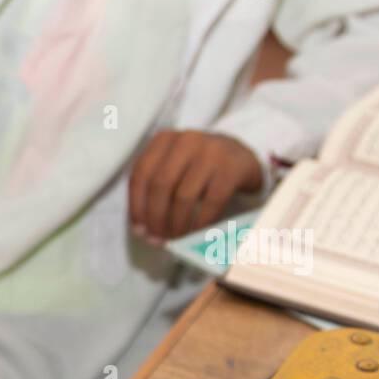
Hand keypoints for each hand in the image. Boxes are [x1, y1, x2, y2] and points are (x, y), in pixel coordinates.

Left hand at [128, 130, 262, 242]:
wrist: (242, 158)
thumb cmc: (198, 169)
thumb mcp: (174, 168)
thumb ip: (154, 190)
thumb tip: (141, 231)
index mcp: (164, 139)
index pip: (141, 175)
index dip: (136, 207)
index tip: (139, 230)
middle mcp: (187, 140)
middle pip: (160, 185)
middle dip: (155, 218)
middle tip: (157, 239)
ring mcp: (212, 151)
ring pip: (183, 196)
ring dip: (176, 224)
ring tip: (175, 238)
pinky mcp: (232, 168)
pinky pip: (211, 202)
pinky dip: (200, 222)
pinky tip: (195, 233)